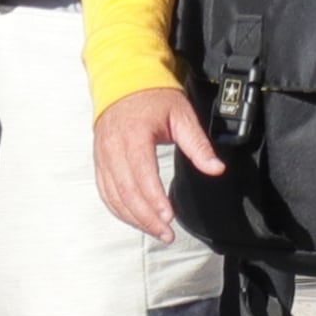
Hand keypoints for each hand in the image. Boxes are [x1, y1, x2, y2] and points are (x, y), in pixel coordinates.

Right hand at [95, 85, 222, 238]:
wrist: (124, 80)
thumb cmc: (153, 96)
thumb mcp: (182, 115)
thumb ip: (198, 144)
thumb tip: (216, 168)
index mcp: (134, 135)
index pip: (142, 174)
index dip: (154, 199)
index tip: (169, 217)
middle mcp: (113, 147)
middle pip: (126, 191)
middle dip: (146, 217)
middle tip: (166, 234)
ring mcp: (103, 155)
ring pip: (114, 195)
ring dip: (133, 218)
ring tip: (156, 231)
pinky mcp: (100, 161)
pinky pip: (105, 191)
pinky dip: (119, 209)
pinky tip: (135, 219)